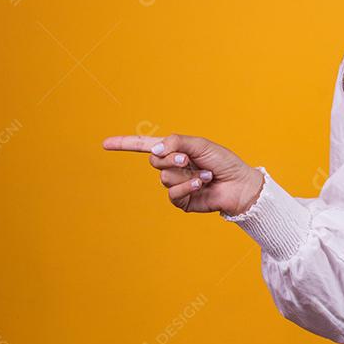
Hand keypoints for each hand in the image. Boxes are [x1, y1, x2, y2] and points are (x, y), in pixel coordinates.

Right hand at [102, 133, 263, 214]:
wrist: (239, 184)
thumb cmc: (223, 162)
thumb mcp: (200, 145)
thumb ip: (176, 142)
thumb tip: (154, 150)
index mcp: (175, 151)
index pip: (145, 146)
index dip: (125, 144)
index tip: (104, 144)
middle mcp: (172, 167)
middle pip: (154, 161)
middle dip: (171, 158)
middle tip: (188, 159)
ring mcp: (175, 184)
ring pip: (164, 177)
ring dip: (185, 174)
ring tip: (204, 174)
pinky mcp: (181, 201)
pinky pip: (172, 193)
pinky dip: (186, 187)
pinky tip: (201, 184)